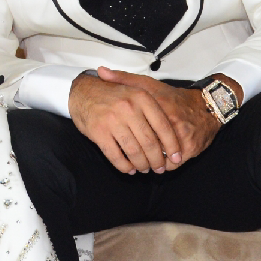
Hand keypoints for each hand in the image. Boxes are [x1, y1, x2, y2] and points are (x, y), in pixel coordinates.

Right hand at [67, 72, 182, 174]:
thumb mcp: (136, 91)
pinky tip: (129, 169)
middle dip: (157, 160)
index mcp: (142, 97)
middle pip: (150, 142)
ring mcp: (113, 120)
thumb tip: (174, 134)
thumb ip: (154, 108)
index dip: (172, 145)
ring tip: (144, 169)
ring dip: (142, 165)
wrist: (83, 91)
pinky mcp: (99, 132)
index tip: (176, 157)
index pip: (163, 126)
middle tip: (159, 168)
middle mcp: (128, 108)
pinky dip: (124, 166)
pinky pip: (115, 156)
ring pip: (134, 151)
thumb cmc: (112, 94)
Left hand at [95, 67, 237, 165]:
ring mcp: (184, 136)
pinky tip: (159, 163)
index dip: (126, 138)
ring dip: (151, 162)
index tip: (120, 142)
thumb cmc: (172, 97)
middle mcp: (172, 120)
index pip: (136, 126)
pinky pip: (173, 164)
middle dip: (138, 156)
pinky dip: (165, 165)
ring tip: (144, 164)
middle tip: (132, 160)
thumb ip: (123, 78)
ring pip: (160, 158)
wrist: (206, 106)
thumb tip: (100, 71)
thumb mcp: (148, 85)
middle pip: (148, 146)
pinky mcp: (192, 148)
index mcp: (158, 104)